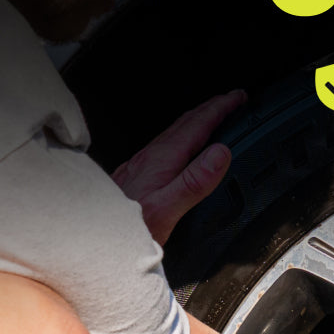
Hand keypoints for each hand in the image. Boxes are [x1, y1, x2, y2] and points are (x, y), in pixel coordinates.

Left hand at [111, 91, 245, 245]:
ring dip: (198, 120)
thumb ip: (196, 181)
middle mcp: (151, 156)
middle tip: (231, 100)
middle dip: (212, 107)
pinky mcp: (138, 174)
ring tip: (213, 117)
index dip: (220, 108)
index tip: (237, 98)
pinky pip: (167, 145)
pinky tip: (184, 146)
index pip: (198, 124)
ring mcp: (143, 163)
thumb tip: (220, 154)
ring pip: (176, 131)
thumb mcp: (168, 209)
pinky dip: (184, 136)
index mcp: (163, 159)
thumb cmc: (129, 227)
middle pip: (186, 122)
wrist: (96, 235)